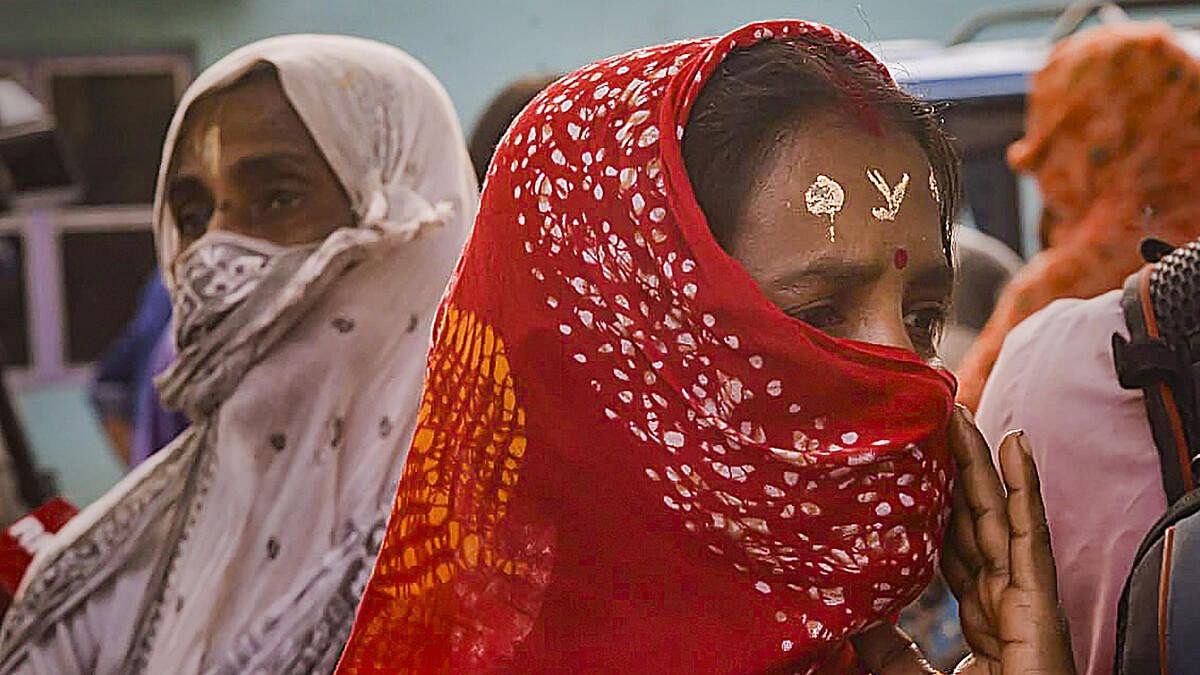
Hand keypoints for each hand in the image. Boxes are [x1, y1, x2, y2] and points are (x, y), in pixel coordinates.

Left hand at [851, 407, 1074, 673]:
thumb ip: (881, 644)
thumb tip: (844, 605)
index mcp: (977, 616)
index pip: (953, 544)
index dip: (934, 502)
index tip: (911, 462)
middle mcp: (1000, 600)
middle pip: (973, 519)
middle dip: (954, 469)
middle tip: (932, 417)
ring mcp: (1021, 599)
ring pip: (996, 514)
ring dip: (979, 460)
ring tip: (960, 412)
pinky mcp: (1037, 604)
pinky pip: (1028, 535)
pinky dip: (1023, 486)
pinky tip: (1014, 443)